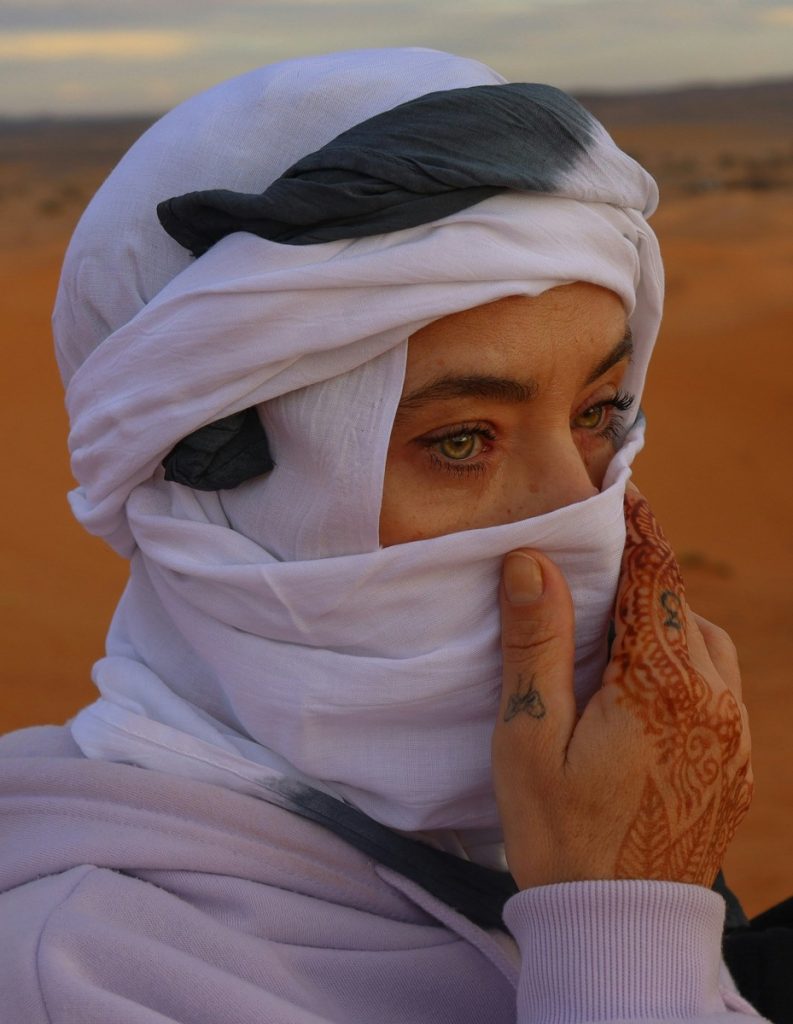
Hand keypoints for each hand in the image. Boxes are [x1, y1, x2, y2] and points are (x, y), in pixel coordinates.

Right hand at [491, 487, 752, 889]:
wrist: (618, 926)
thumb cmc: (561, 834)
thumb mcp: (531, 738)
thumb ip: (537, 646)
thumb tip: (533, 561)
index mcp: (661, 687)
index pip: (653, 581)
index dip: (637, 531)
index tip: (626, 491)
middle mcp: (713, 702)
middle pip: (682, 609)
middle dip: (646, 576)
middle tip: (605, 562)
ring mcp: (734, 736)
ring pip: (708, 647)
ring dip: (670, 624)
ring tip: (623, 628)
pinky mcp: (738, 764)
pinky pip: (721, 688)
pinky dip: (689, 665)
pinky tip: (651, 685)